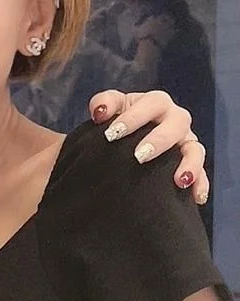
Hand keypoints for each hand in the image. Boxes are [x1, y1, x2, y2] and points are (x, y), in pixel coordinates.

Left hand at [89, 88, 207, 203]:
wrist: (121, 145)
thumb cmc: (116, 124)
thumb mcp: (108, 111)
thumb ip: (102, 105)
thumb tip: (100, 113)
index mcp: (153, 104)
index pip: (150, 103)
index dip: (133, 117)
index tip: (112, 134)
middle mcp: (174, 119)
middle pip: (177, 123)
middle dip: (159, 139)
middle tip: (139, 156)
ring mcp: (184, 142)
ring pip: (195, 149)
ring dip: (189, 163)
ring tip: (179, 180)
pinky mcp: (190, 164)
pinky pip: (201, 174)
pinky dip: (200, 184)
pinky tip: (196, 197)